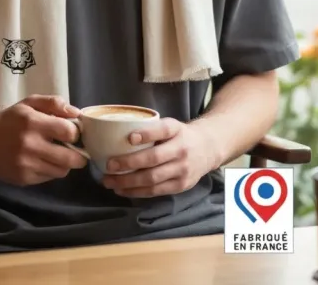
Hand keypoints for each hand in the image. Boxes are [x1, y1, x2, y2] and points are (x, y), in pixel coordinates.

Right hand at [0, 95, 88, 186]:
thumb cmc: (10, 120)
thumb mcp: (29, 103)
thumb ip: (53, 103)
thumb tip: (77, 113)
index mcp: (32, 122)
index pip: (68, 132)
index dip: (76, 132)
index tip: (73, 132)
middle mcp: (29, 145)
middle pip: (69, 158)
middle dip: (79, 156)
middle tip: (78, 151)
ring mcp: (26, 164)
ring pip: (61, 171)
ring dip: (65, 164)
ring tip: (59, 155)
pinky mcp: (23, 179)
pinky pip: (48, 178)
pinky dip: (51, 170)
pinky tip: (43, 161)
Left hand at [101, 118, 219, 197]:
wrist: (208, 148)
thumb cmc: (180, 135)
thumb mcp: (170, 125)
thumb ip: (151, 129)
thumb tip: (118, 136)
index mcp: (177, 130)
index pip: (163, 130)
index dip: (147, 134)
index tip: (129, 137)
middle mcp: (182, 150)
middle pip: (154, 159)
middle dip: (129, 164)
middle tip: (109, 165)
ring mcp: (182, 170)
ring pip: (153, 179)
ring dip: (128, 182)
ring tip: (109, 182)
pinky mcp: (181, 186)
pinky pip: (156, 191)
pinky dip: (137, 192)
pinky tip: (122, 190)